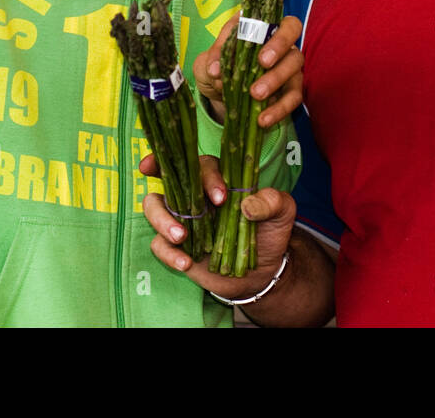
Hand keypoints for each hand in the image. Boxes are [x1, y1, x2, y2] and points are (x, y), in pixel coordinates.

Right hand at [139, 152, 296, 299]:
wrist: (259, 271)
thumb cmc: (268, 232)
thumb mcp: (282, 213)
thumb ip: (273, 202)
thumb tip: (248, 205)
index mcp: (218, 178)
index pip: (203, 164)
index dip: (208, 177)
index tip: (221, 198)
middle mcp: (193, 193)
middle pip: (168, 175)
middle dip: (166, 182)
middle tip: (191, 209)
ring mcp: (180, 217)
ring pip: (152, 206)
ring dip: (162, 220)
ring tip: (181, 237)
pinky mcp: (173, 244)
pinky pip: (158, 243)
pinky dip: (168, 252)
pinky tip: (186, 263)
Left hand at [193, 13, 302, 127]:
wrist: (218, 97)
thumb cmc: (216, 68)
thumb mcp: (207, 61)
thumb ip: (212, 58)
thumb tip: (216, 69)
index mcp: (263, 30)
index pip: (283, 22)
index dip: (278, 37)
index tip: (261, 54)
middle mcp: (281, 45)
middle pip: (293, 44)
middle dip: (278, 53)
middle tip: (261, 66)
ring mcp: (288, 68)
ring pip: (294, 69)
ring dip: (276, 81)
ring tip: (256, 96)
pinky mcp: (290, 91)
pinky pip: (293, 98)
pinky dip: (279, 109)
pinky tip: (263, 119)